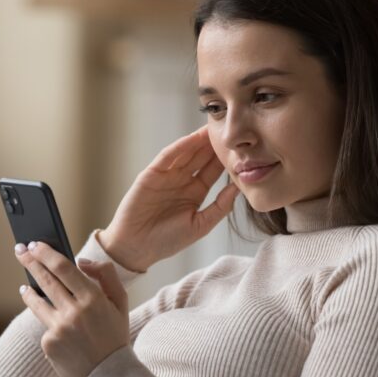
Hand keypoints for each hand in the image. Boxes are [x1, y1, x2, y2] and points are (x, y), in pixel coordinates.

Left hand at [15, 241, 128, 376]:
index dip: (46, 254)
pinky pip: (45, 325)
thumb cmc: (115, 335)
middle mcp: (74, 312)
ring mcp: (59, 328)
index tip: (36, 244)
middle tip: (20, 250)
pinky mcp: (49, 344)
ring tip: (24, 285)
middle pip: (46, 279)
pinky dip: (47, 320)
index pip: (64, 268)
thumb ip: (106, 275)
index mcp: (94, 298)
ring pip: (37, 301)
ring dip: (29, 289)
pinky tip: (54, 326)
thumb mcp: (120, 302)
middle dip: (31, 262)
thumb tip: (81, 261)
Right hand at [99, 125, 239, 271]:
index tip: (241, 148)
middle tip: (229, 130)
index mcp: (194, 193)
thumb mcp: (200, 225)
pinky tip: (191, 139)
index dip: (224, 159)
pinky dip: (179, 147)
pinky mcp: (151, 175)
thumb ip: (220, 207)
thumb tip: (239, 189)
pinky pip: (167, 157)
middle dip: (213, 144)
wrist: (136, 248)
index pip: (212, 171)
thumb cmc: (167, 241)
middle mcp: (181, 181)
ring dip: (198, 141)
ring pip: (185, 153)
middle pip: (200, 158)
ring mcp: (166, 176)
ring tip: (213, 128)